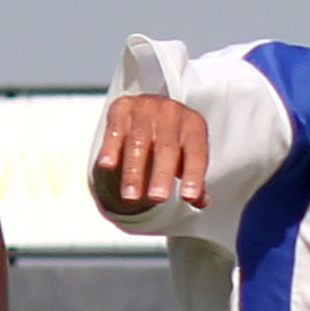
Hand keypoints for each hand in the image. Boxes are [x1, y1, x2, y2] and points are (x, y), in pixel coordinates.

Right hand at [91, 95, 209, 216]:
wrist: (151, 108)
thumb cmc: (173, 139)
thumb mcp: (187, 156)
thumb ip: (194, 180)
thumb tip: (201, 202)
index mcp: (193, 124)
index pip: (196, 152)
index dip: (193, 175)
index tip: (188, 197)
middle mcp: (171, 112)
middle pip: (166, 147)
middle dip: (162, 174)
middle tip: (158, 198)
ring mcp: (145, 108)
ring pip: (138, 142)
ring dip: (134, 172)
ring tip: (132, 196)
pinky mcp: (122, 109)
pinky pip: (115, 131)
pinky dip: (111, 149)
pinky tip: (108, 166)